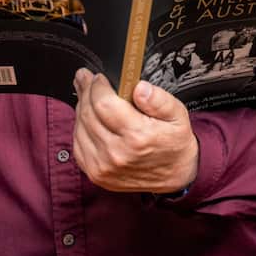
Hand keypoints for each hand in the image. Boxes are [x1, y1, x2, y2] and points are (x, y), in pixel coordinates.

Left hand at [71, 69, 199, 192]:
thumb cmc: (174, 144)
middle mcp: (117, 153)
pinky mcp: (96, 174)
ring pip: (80, 127)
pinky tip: (88, 118)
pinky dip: (80, 127)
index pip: (104, 104)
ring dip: (81, 108)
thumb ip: (159, 100)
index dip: (97, 86)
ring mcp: (103, 166)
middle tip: (85, 78)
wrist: (174, 177)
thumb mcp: (178, 116)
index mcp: (137, 136)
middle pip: (88, 114)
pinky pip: (78, 144)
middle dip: (85, 92)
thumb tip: (140, 87)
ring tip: (86, 95)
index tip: (98, 77)